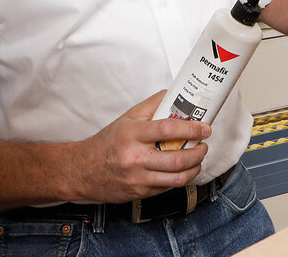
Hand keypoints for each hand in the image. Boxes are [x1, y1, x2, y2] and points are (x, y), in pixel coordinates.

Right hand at [69, 91, 211, 202]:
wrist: (82, 171)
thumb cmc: (107, 143)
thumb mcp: (127, 118)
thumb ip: (151, 105)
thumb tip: (172, 94)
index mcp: (133, 135)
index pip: (167, 130)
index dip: (191, 129)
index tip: (204, 128)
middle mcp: (135, 158)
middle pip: (177, 159)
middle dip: (198, 152)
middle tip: (203, 145)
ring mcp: (138, 178)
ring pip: (177, 178)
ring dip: (194, 168)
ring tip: (198, 159)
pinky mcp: (139, 194)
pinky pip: (167, 188)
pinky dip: (180, 179)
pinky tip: (182, 170)